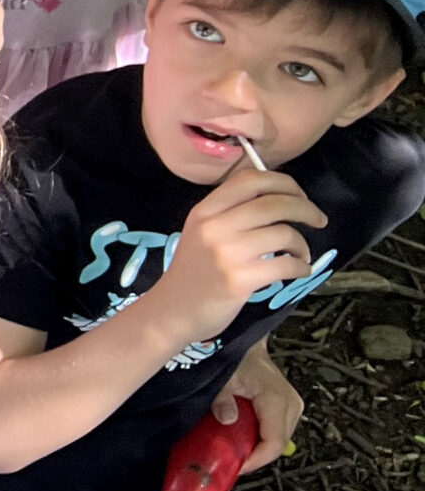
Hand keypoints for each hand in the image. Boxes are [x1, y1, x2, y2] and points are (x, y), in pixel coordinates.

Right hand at [144, 169, 326, 342]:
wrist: (172, 311)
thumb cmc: (193, 272)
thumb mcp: (202, 233)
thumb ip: (230, 213)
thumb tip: (278, 199)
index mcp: (205, 210)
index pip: (250, 179)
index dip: (283, 181)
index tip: (298, 195)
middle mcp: (214, 226)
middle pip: (273, 202)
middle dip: (306, 208)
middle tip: (318, 219)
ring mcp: (227, 253)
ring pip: (284, 233)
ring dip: (302, 244)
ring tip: (300, 254)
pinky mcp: (240, 279)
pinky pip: (286, 264)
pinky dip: (302, 267)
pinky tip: (299, 270)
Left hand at [214, 338, 302, 471]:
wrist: (245, 344)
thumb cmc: (236, 358)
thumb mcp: (223, 378)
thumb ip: (222, 399)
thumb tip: (227, 419)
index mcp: (277, 400)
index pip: (273, 443)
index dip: (256, 460)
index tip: (236, 466)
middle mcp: (291, 405)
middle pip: (277, 445)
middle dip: (254, 455)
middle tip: (230, 459)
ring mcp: (292, 407)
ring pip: (277, 439)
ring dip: (256, 447)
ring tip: (234, 448)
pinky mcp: (287, 407)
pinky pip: (275, 431)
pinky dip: (259, 437)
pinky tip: (242, 436)